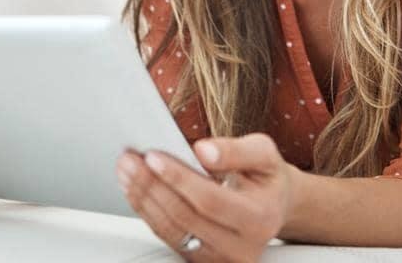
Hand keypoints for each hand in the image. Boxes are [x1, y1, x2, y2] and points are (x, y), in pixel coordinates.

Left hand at [116, 133, 294, 261]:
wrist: (273, 206)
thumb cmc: (264, 177)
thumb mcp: (263, 153)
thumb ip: (235, 150)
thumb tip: (204, 150)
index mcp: (260, 218)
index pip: (210, 200)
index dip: (178, 179)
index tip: (153, 157)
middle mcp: (242, 247)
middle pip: (185, 218)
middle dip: (152, 186)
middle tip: (130, 160)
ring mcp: (221, 260)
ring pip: (172, 231)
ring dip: (144, 199)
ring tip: (128, 171)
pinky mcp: (202, 261)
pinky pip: (168, 238)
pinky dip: (148, 212)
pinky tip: (137, 189)